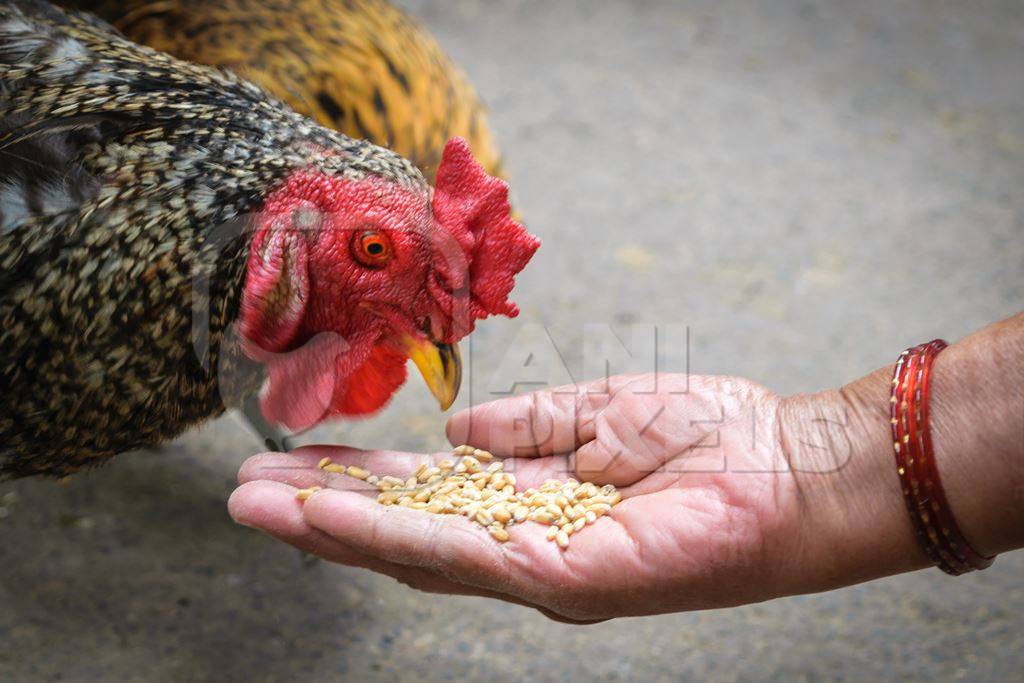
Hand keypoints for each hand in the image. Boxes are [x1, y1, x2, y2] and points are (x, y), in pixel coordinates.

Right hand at [230, 374, 839, 620]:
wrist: (785, 467)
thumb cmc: (705, 437)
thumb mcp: (595, 413)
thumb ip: (524, 427)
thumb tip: (455, 429)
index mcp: (530, 501)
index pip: (426, 493)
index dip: (357, 480)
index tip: (292, 458)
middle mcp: (524, 543)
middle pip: (405, 530)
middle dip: (322, 510)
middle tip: (245, 489)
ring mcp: (539, 570)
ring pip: (416, 552)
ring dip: (333, 527)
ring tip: (262, 503)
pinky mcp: (565, 584)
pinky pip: (464, 558)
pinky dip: (391, 537)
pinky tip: (333, 516)